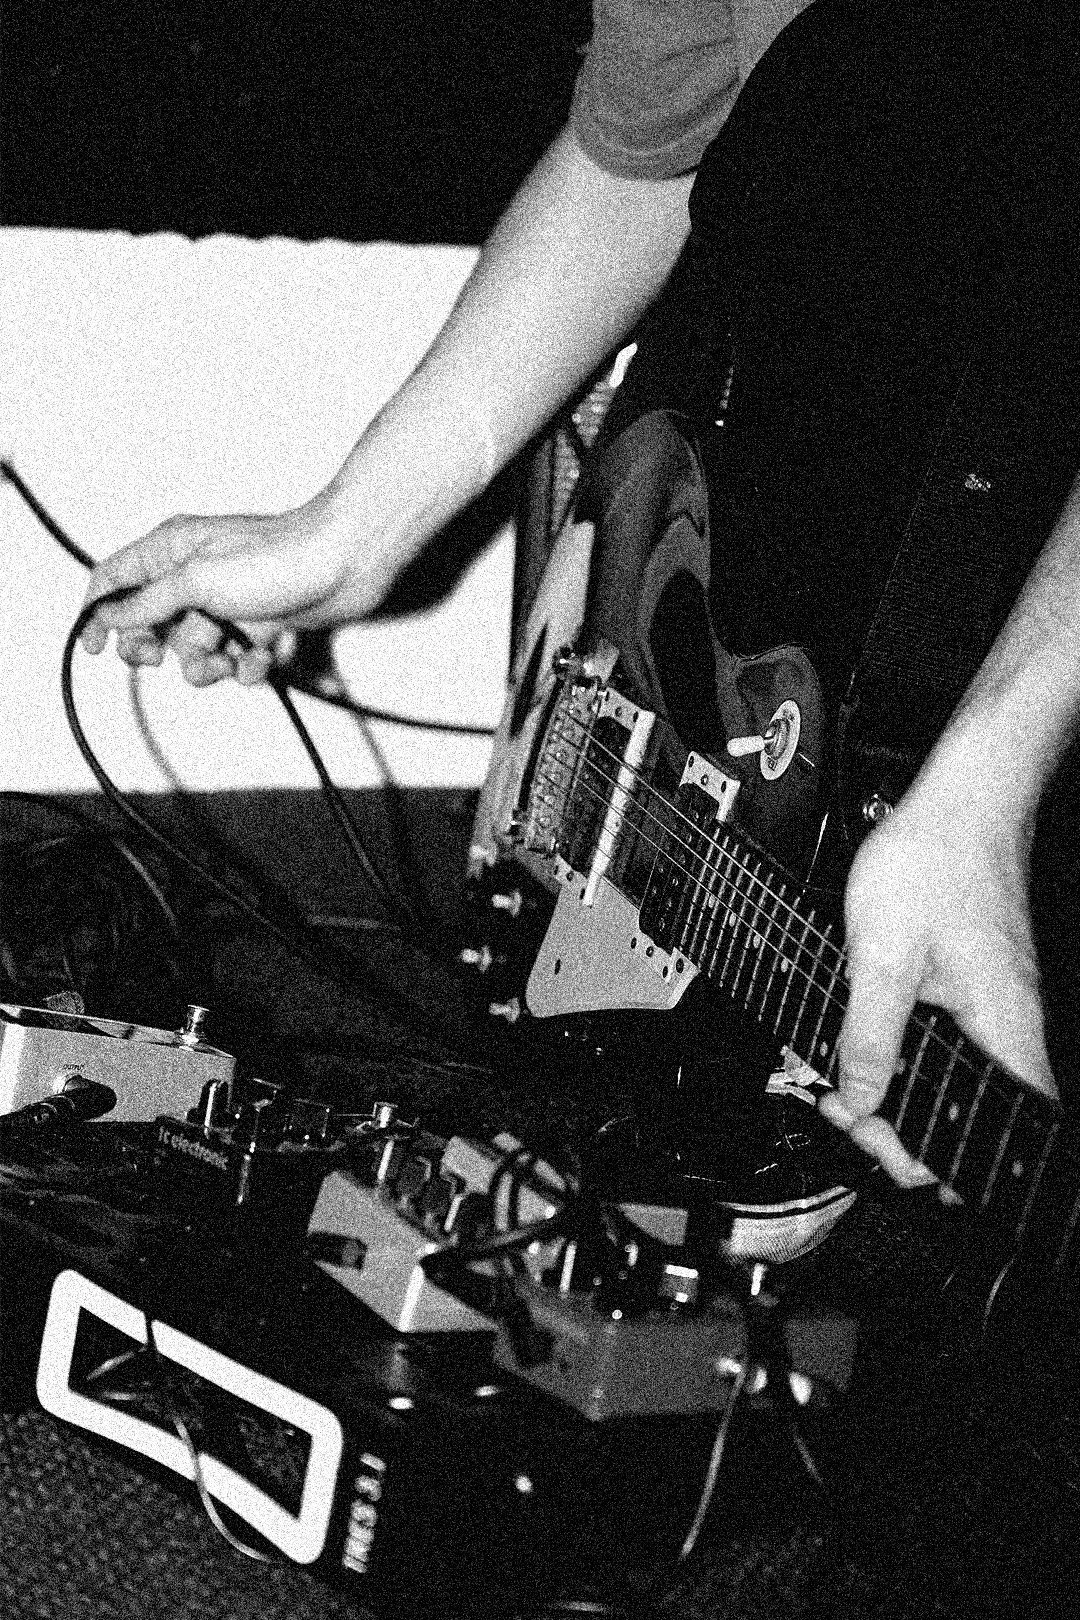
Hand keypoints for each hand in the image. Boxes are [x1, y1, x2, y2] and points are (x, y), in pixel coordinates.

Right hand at [81, 486, 399, 686]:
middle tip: (161, 658)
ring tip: (228, 658)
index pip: (114, 579)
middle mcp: (196, 574)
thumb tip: (106, 615)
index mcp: (172, 550)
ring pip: (194, 649)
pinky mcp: (259, 624)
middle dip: (155, 648)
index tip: (94, 648)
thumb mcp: (197, 581)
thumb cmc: (277, 558)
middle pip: (149, 623)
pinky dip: (246, 665)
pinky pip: (235, 659)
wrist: (345, 565)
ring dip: (207, 664)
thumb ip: (147, 602)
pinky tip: (263, 656)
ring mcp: (227, 601)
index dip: (97, 613)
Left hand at [818, 779, 1055, 1187]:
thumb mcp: (881, 955)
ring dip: (899, 1091)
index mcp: (1001, 1030)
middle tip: (847, 1107)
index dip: (924, 1156)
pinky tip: (870, 1045)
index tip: (868, 1129)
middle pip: (965, 1118)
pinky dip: (908, 1057)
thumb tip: (862, 1097)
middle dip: (900, 1128)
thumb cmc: (935, 861)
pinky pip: (949, 1046)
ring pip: (954, 1083)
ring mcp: (997, 1007)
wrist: (963, 801)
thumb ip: (869, 1035)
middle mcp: (1010, 1026)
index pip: (986, 1137)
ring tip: (848, 1083)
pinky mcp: (978, 987)